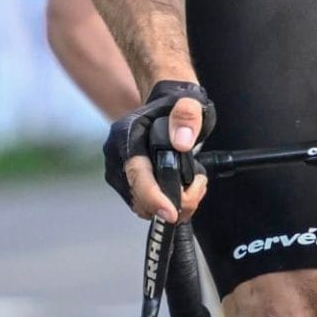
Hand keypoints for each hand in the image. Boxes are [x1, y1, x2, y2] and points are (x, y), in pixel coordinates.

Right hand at [104, 81, 213, 222]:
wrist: (166, 104)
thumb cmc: (177, 104)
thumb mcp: (190, 103)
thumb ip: (187, 117)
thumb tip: (181, 142)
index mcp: (126, 135)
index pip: (137, 174)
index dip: (154, 198)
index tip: (172, 212)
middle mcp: (117, 157)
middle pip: (140, 198)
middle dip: (174, 202)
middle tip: (199, 186)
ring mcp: (120, 173)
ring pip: (144, 206)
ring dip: (174, 204)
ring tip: (195, 183)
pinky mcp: (129, 184)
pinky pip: (147, 205)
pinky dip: (168, 203)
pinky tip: (185, 188)